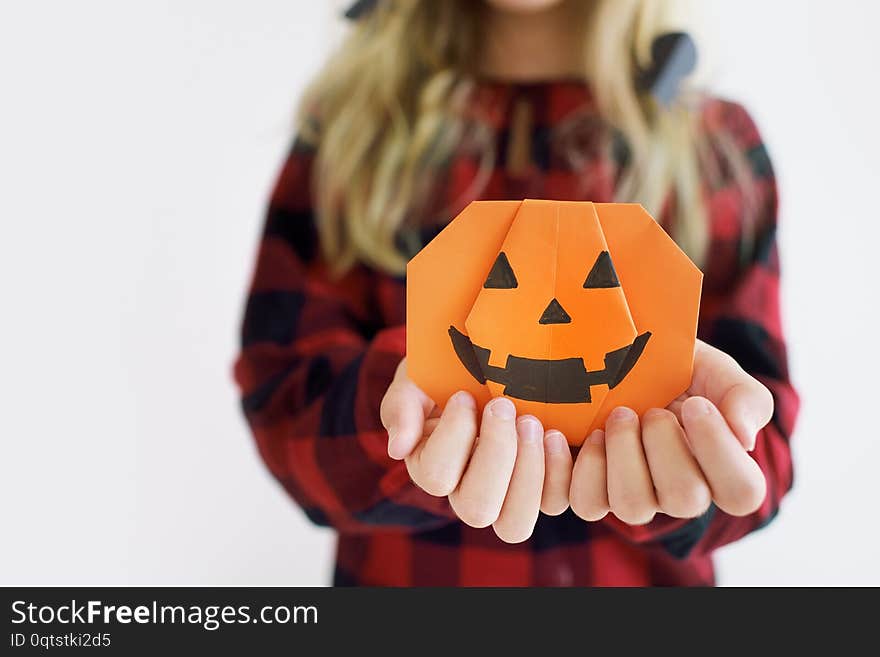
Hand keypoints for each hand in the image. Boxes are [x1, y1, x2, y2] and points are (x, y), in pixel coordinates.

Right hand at [380, 359, 572, 542]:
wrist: (484, 365)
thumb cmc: (445, 373)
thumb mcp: (415, 378)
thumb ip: (401, 406)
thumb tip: (398, 449)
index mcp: (430, 468)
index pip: (436, 477)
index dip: (453, 436)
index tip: (463, 395)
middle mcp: (465, 493)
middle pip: (476, 510)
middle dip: (495, 454)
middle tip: (503, 406)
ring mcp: (505, 497)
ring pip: (514, 524)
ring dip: (527, 472)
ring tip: (532, 423)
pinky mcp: (541, 489)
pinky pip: (554, 503)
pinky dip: (557, 471)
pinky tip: (554, 434)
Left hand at [570, 339, 773, 524]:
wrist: (619, 354)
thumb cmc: (676, 369)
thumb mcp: (717, 370)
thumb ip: (744, 398)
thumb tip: (744, 438)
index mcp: (720, 469)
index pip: (741, 492)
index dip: (719, 451)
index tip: (694, 405)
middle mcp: (679, 492)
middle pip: (684, 500)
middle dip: (664, 444)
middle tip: (652, 410)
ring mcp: (634, 496)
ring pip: (631, 506)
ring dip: (622, 453)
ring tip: (618, 415)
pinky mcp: (593, 491)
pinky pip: (585, 503)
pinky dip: (577, 467)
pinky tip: (578, 433)